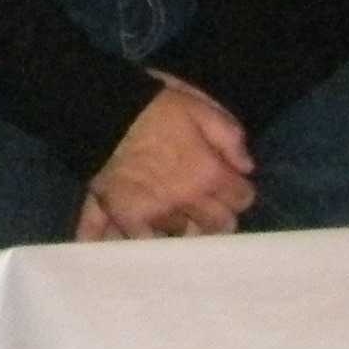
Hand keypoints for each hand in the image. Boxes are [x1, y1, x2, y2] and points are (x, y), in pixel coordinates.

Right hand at [79, 75, 254, 241]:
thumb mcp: (199, 106)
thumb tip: (246, 166)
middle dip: (217, 215)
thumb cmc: (153, 104)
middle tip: (208, 203)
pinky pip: (137, 239)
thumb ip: (230, 136)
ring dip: (184, 227)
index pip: (242, 198)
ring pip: (182, 235)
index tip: (230, 183)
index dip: (238, 189)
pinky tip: (139, 244)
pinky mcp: (124, 215)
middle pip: (217, 225)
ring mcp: (155, 213)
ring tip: (178, 216)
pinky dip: (137, 241)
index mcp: (208, 174)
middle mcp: (185, 202)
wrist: (102, 106)